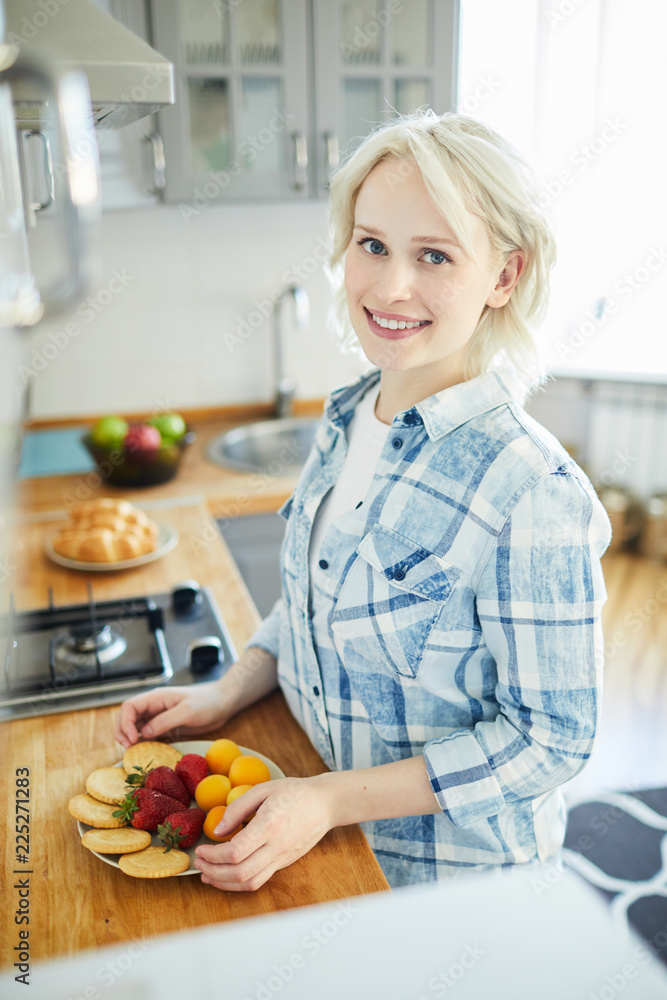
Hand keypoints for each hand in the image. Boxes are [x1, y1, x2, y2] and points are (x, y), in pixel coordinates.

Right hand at [114, 681, 227, 747]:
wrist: (223, 703)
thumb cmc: (207, 702)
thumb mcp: (186, 712)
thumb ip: (164, 721)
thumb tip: (143, 733)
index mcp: (156, 697)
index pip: (129, 706)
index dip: (125, 723)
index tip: (131, 738)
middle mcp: (154, 706)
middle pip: (127, 716)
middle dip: (123, 731)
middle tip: (128, 748)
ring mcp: (159, 716)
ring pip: (135, 726)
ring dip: (130, 738)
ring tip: (132, 751)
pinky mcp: (166, 726)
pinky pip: (148, 734)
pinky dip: (143, 742)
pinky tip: (144, 751)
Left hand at [193, 776, 331, 890]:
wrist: (325, 804)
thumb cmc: (294, 792)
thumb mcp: (263, 789)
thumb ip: (237, 808)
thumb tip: (217, 830)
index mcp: (270, 825)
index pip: (236, 852)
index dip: (213, 855)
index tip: (201, 849)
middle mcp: (277, 846)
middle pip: (240, 873)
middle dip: (214, 872)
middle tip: (199, 863)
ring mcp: (282, 858)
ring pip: (250, 883)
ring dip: (224, 883)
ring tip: (207, 875)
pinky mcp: (284, 864)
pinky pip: (260, 881)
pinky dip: (239, 884)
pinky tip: (226, 876)